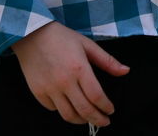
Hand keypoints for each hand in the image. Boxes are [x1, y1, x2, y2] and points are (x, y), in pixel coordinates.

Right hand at [11, 22, 129, 126]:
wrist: (31, 35)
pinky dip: (63, 110)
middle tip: (104, 122)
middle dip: (97, 119)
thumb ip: (107, 61)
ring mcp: (49, 89)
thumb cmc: (62, 38)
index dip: (106, 107)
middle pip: (84, 110)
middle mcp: (64, 82)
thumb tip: (126, 71)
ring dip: (81, 120)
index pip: (96, 96)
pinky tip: (70, 105)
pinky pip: (53, 108)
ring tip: (88, 118)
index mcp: (79, 69)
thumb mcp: (87, 44)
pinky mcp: (38, 92)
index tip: (111, 110)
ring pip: (68, 115)